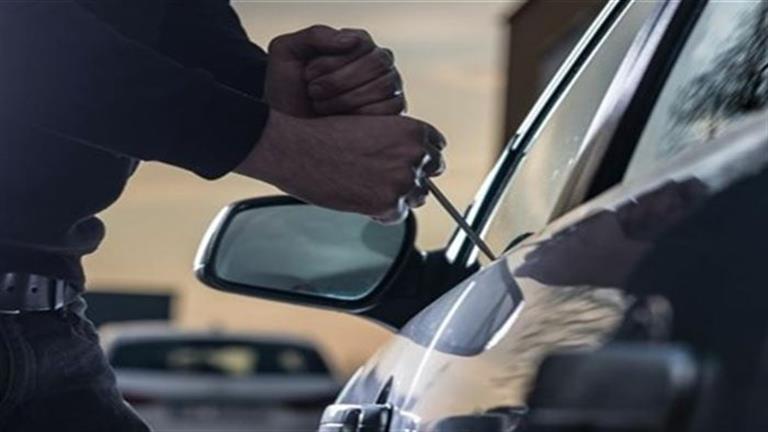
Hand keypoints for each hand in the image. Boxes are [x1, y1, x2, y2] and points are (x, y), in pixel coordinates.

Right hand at [235, 110, 444, 221]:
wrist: (297, 150)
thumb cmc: (323, 135)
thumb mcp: (369, 126)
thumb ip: (395, 142)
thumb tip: (407, 162)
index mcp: (411, 131)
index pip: (435, 147)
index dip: (420, 155)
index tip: (409, 161)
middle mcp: (413, 156)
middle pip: (431, 174)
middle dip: (413, 176)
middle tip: (386, 178)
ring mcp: (402, 182)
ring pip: (417, 197)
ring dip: (399, 196)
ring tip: (370, 188)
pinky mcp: (387, 205)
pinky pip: (398, 216)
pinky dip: (382, 213)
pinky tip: (362, 199)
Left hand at [265, 25, 404, 116]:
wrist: (290, 129)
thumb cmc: (289, 89)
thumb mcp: (287, 52)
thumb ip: (316, 36)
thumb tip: (354, 40)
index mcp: (357, 42)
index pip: (360, 44)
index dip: (331, 62)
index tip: (308, 75)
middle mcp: (378, 61)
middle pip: (376, 64)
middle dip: (338, 82)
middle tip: (314, 93)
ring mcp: (389, 86)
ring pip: (383, 86)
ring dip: (346, 100)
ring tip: (322, 106)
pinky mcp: (393, 111)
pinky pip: (390, 109)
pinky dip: (361, 115)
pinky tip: (341, 121)